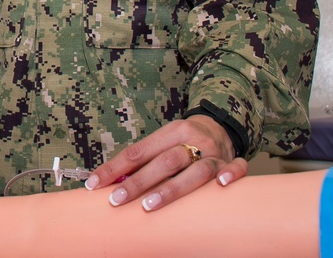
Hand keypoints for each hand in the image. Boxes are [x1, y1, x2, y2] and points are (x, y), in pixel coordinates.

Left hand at [85, 115, 246, 210]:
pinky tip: (221, 185)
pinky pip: (237, 168)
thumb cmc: (185, 141)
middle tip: (116, 200)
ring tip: (148, 205)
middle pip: (164, 162)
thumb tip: (112, 180)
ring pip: (195, 171)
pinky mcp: (233, 164)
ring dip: (171, 189)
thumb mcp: (163, 142)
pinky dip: (231, 175)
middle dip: (138, 182)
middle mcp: (193, 141)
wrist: (221, 127)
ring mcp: (215, 154)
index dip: (115, 168)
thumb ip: (143, 159)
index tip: (95, 184)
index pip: (138, 151)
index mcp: (172, 131)